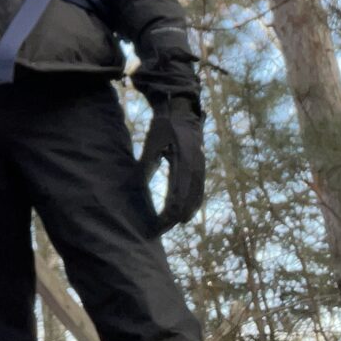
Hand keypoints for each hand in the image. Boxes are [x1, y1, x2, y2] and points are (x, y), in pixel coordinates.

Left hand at [140, 96, 205, 230]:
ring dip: (186, 211)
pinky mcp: (201, 166)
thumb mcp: (152, 143)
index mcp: (183, 159)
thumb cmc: (163, 126)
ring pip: (197, 195)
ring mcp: (201, 166)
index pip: (178, 192)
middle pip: (189, 198)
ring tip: (175, 225)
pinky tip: (187, 213)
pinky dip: (194, 202)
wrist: (181, 111)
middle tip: (162, 229)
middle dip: (177, 216)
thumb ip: (147, 165)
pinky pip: (200, 188)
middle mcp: (196, 165)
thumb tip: (139, 187)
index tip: (161, 222)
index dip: (170, 210)